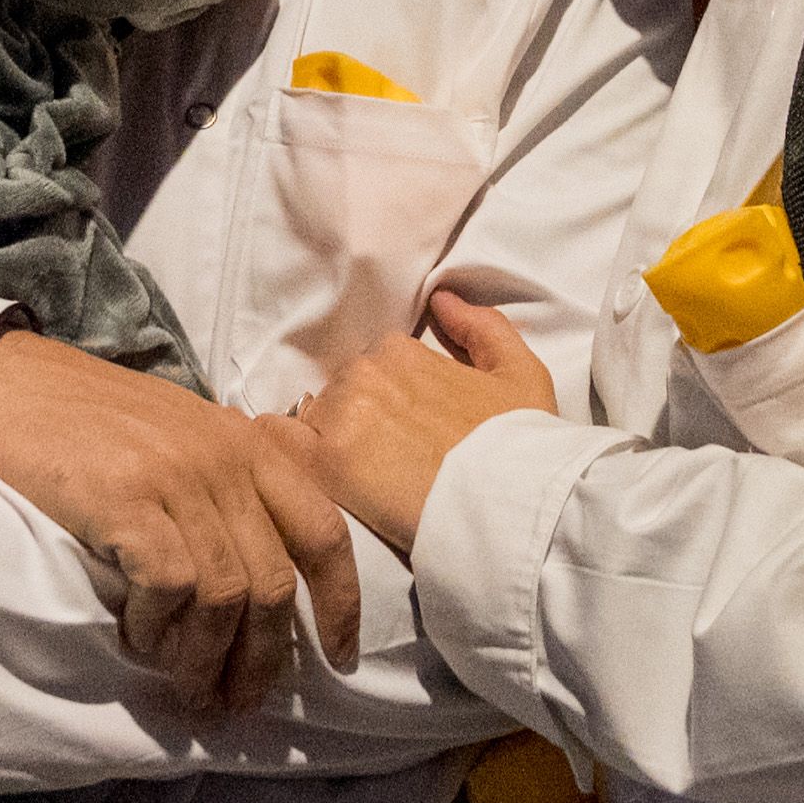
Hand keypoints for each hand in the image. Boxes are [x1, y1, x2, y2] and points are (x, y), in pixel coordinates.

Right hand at [0, 331, 362, 712]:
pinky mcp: (125, 498)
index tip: (340, 659)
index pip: (323, 532)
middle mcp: (224, 458)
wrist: (4, 383)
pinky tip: (136, 636)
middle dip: (263, 657)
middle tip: (238, 700)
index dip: (341, 604)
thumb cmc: (88, 420)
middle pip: (275, 581)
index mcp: (249, 445)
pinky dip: (156, 626)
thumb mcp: (181, 439)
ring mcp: (176, 477)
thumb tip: (256, 583)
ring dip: (205, 657)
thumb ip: (226, 489)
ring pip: (226, 594)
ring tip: (186, 688)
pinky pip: (169, 585)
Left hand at [288, 293, 556, 557]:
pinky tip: (299, 475)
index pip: (373, 368)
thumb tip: (442, 300)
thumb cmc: (521, 441)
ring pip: (312, 422)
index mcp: (401, 351)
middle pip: (339, 394)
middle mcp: (364, 375)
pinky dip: (283, 454)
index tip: (401, 431)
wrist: (510, 502)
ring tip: (356, 480)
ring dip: (326, 444)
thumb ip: (483, 327)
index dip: (386, 401)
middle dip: (355, 422)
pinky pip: (282, 447)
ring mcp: (341, 419)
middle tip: (382, 461)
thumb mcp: (522, 372)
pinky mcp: (326, 467)